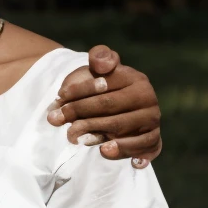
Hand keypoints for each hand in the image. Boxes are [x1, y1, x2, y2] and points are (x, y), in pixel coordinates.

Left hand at [47, 45, 161, 168]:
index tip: (59, 96)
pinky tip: (105, 151)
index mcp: (134, 77)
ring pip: (119, 127)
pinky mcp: (152, 139)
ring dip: (94, 132)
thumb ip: (100, 57)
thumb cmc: (102, 88)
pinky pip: (139, 145)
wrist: (117, 112)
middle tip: (55, 119)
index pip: (104, 85)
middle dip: (79, 112)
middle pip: (108, 106)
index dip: (79, 90)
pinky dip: (124, 150)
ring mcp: (151, 118)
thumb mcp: (98, 68)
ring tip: (73, 137)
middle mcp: (147, 97)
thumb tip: (102, 65)